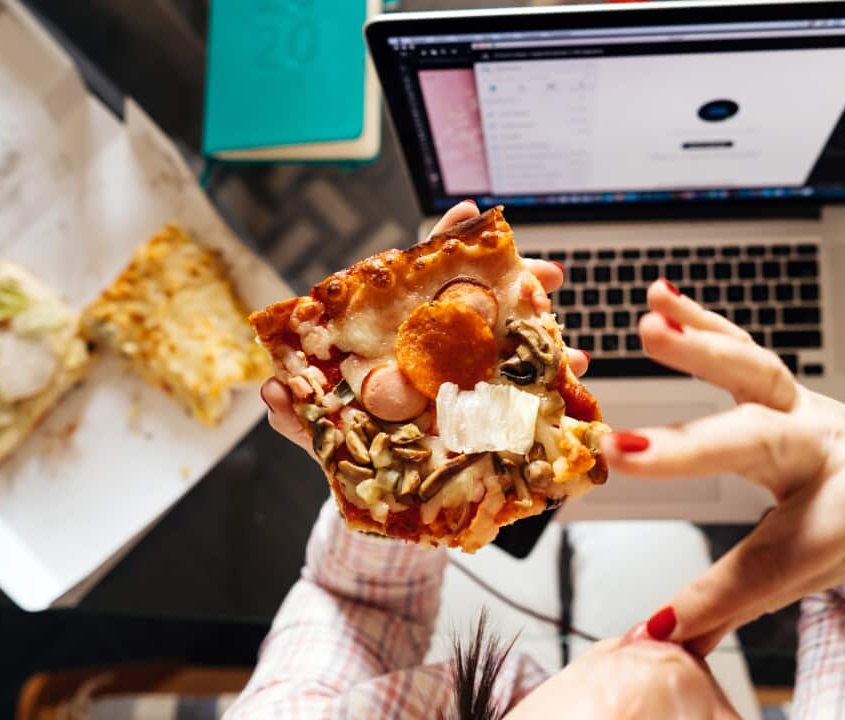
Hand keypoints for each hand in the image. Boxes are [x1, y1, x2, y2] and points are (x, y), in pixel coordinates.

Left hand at [262, 201, 588, 452]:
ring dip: (541, 328)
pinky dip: (549, 378)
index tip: (469, 214)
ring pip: (506, 337)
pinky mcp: (483, 406)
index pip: (415, 276)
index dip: (442, 242)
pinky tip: (572, 371)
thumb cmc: (344, 448)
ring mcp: (460, 372)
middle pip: (474, 299)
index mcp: (389, 334)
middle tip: (545, 275)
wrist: (377, 497)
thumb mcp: (316, 432)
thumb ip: (295, 417)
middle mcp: (429, 344)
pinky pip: (520, 385)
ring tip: (567, 331)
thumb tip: (272, 393)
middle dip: (514, 280)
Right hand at [607, 280, 844, 654]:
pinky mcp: (786, 383)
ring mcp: (808, 408)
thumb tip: (665, 642)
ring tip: (651, 329)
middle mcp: (831, 452)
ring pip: (758, 373)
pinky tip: (660, 297)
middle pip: (761, 446)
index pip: (770, 560)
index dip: (714, 596)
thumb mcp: (817, 576)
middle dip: (691, 449)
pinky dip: (701, 319)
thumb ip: (740, 603)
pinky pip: (745, 345)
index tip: (659, 624)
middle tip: (628, 455)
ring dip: (700, 348)